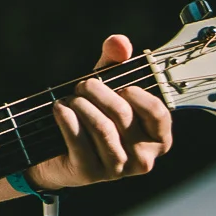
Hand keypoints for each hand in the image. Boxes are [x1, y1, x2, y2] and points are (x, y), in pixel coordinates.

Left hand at [24, 35, 172, 189]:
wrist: (58, 152)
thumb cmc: (92, 116)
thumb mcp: (107, 88)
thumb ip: (115, 62)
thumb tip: (119, 42)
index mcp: (157, 139)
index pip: (157, 112)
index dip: (135, 94)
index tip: (120, 86)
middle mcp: (143, 159)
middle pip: (122, 114)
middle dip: (97, 91)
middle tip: (83, 85)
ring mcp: (117, 170)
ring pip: (101, 127)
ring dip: (80, 105)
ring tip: (70, 99)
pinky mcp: (90, 173)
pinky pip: (78, 137)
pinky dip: (65, 117)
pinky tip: (59, 109)